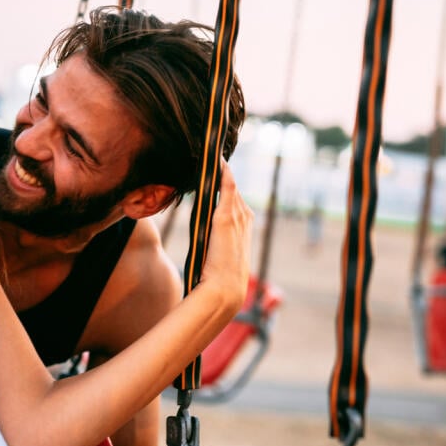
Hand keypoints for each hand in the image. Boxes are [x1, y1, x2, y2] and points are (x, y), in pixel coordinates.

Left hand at [198, 159, 253, 305]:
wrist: (224, 290)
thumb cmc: (217, 279)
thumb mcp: (216, 258)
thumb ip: (212, 244)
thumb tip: (201, 240)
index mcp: (244, 229)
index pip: (236, 203)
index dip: (229, 190)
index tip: (219, 176)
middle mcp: (244, 220)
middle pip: (234, 192)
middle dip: (225, 177)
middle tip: (213, 158)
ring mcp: (237, 217)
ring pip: (231, 187)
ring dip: (223, 172)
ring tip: (213, 156)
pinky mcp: (225, 217)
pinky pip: (226, 187)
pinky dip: (223, 173)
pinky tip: (217, 162)